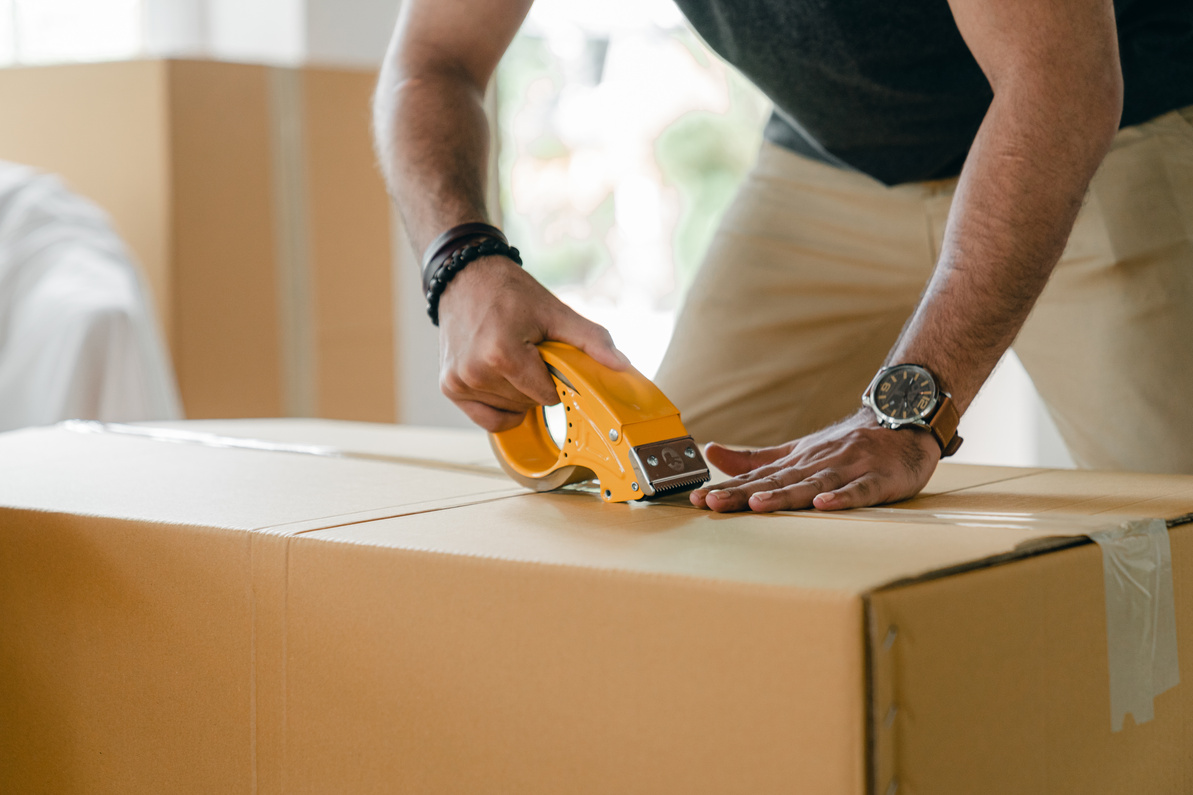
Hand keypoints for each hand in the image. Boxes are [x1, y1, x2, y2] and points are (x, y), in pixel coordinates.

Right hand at [437, 255, 628, 431]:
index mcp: (502, 354)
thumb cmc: (509, 292)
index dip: (555, 378)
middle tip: (527, 352)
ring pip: (510, 411)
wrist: (465, 277)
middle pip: (528, 404)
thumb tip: (621, 365)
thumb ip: (591, 339)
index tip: (547, 356)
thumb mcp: (555, 312)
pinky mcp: (450, 387)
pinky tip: (501, 381)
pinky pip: (487, 419)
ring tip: (510, 358)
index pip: (547, 395)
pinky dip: (500, 406)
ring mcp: (459, 381)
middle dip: (536, 384)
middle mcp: (476, 371)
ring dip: (517, 393)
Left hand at [690, 409, 940, 512]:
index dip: (728, 487)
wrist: (902, 424)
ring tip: (758, 504)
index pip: (756, 477)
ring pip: (812, 483)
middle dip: (744, 493)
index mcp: (796, 460)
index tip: (698, 499)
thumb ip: (755, 458)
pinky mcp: (877, 479)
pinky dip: (842, 497)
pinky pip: (859, 490)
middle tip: (714, 502)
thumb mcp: (796, 451)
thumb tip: (711, 452)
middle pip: (776, 481)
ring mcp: (847, 470)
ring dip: (785, 494)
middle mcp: (817, 463)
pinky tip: (824, 504)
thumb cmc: (845, 446)